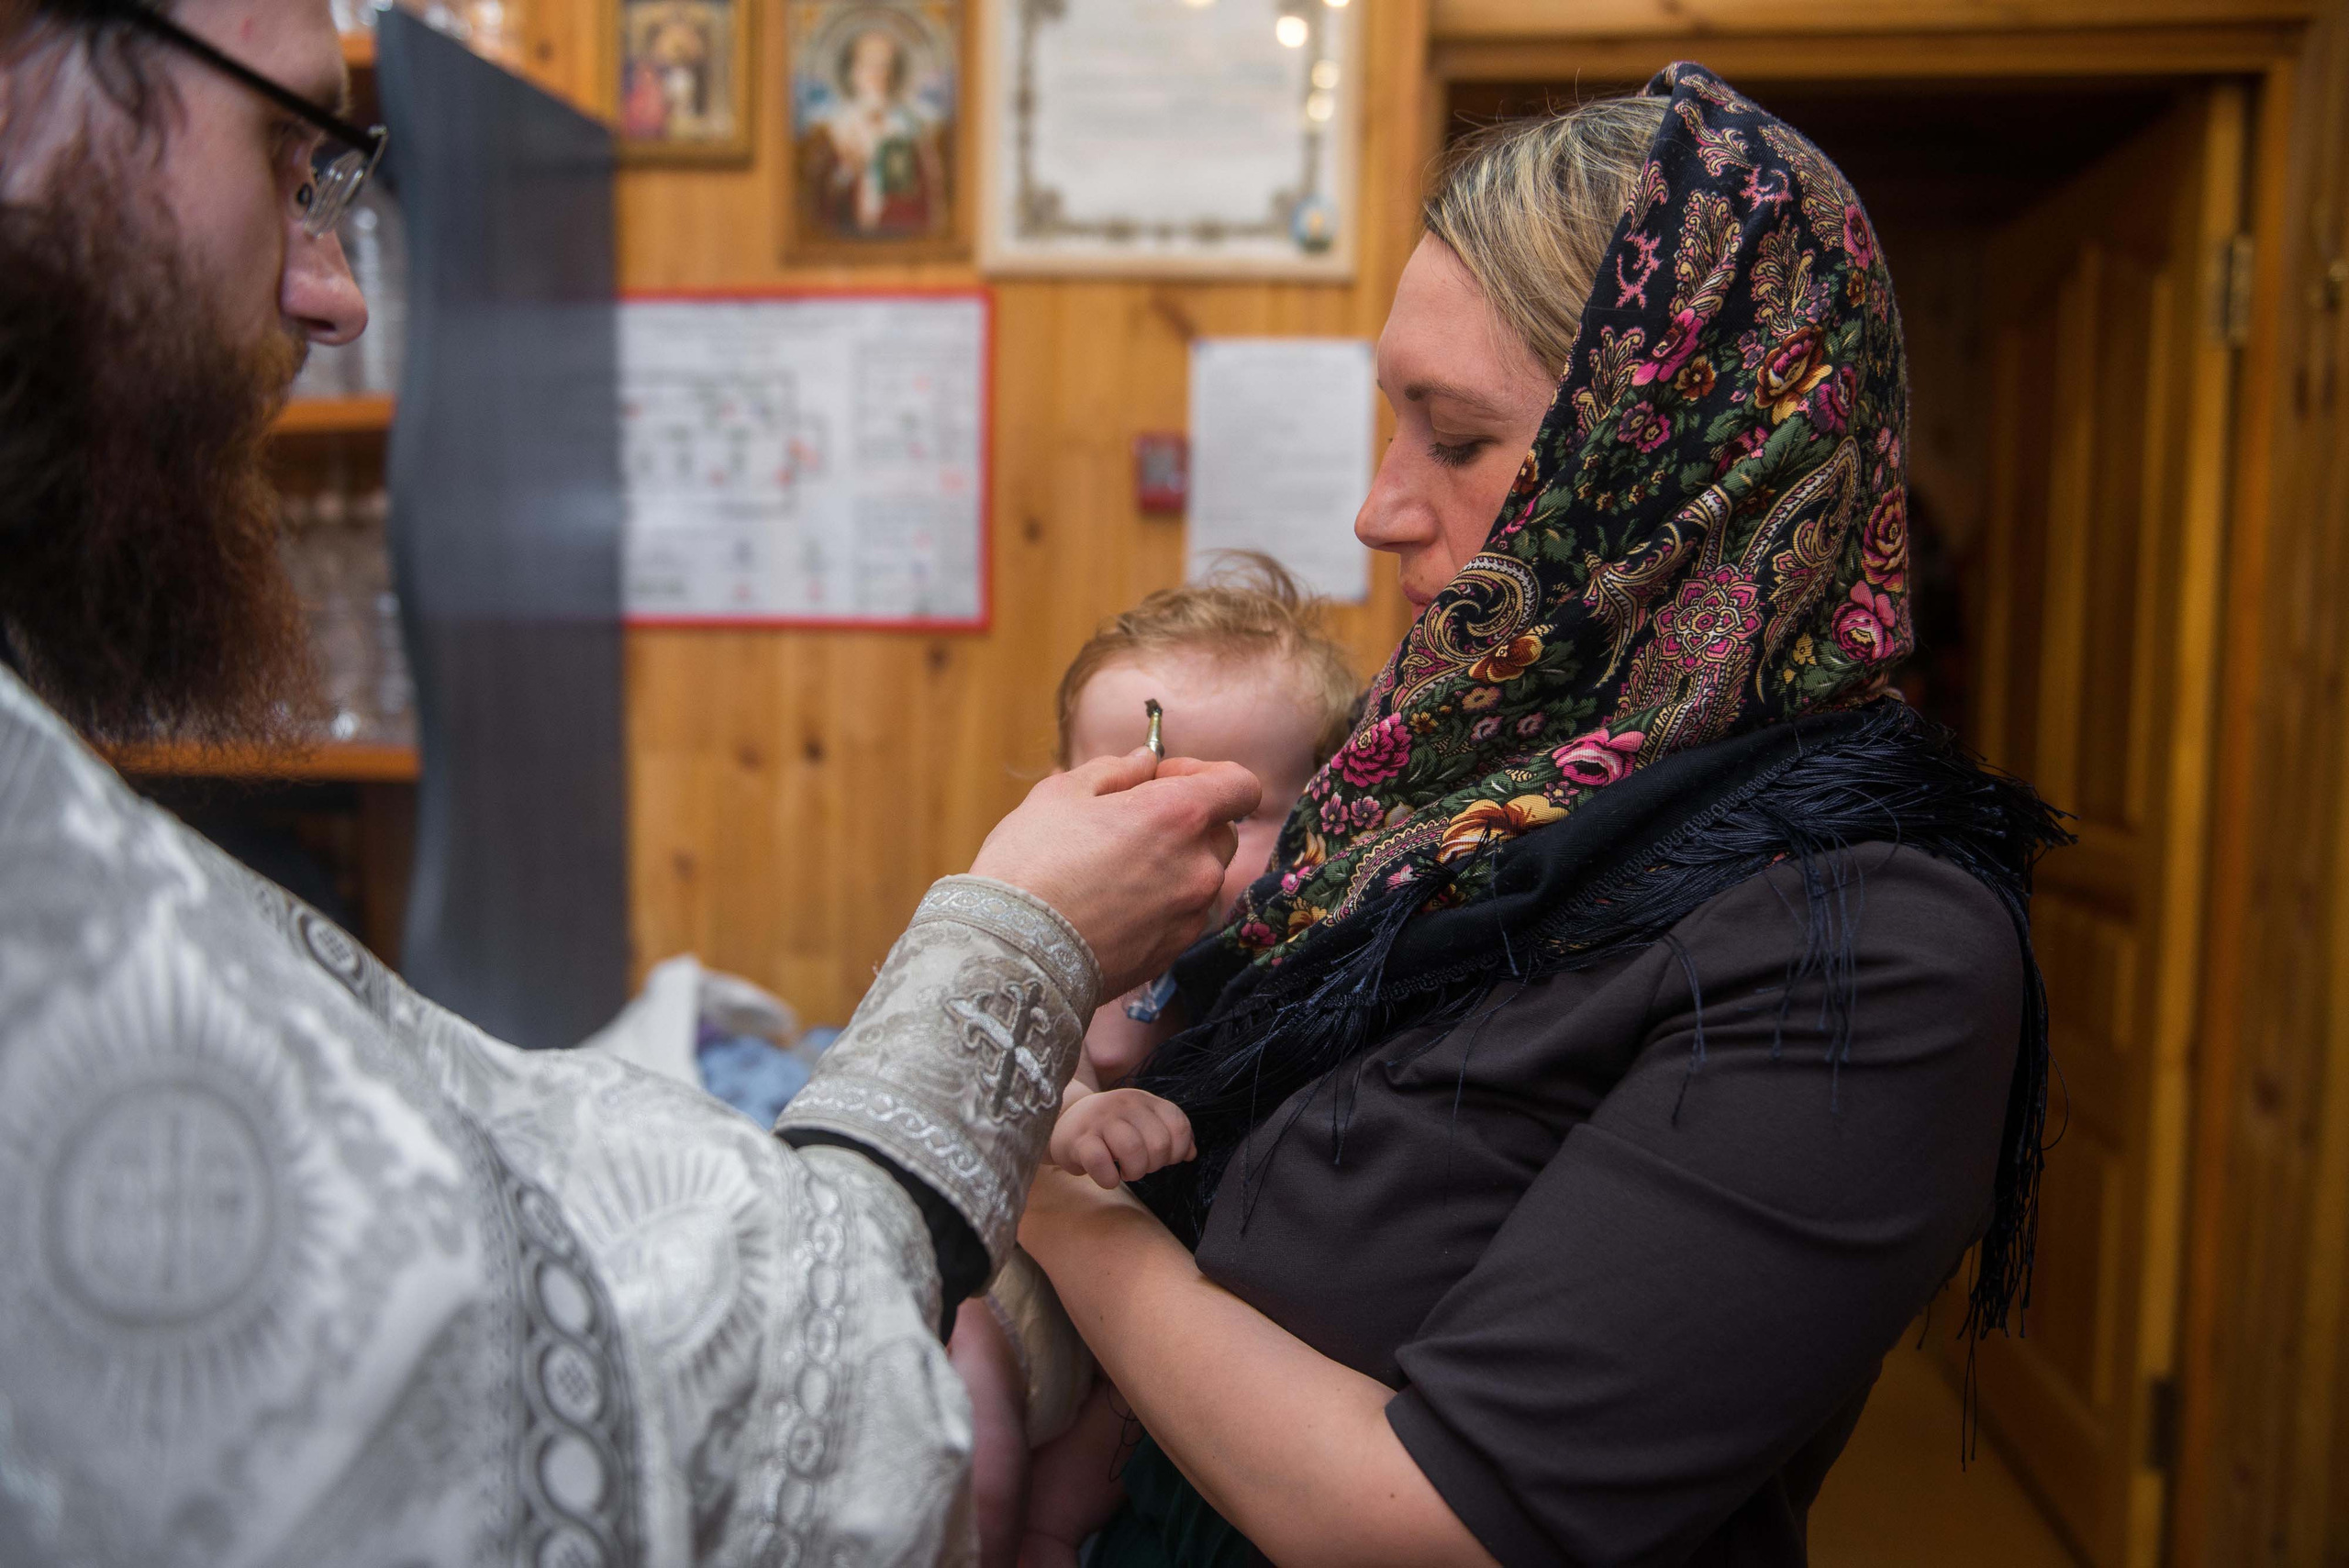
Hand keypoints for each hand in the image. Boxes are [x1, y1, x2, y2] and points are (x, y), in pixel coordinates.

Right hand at [971, 751, 1261, 995]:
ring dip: (1173, 864)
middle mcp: (1199, 865)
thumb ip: (1116, 770)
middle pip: (1221, 831)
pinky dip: (1161, 902)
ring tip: (1114, 869)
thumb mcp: (1062, 794)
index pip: (1241, 785)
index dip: (1208, 774)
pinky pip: (1183, 914)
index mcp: (1178, 815)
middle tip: (1130, 823)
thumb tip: (1145, 762)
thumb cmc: (1031, 862)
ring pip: (1201, 875)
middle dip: (1187, 820)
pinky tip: (1112, 905)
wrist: (1013, 951)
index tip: (1164, 780)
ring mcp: (1191, 913)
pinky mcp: (1174, 950)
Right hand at [1050, 1087, 1195, 1189]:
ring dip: (1134, 1172)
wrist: (1064, 1120)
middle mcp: (1124, 1104)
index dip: (1177, 1151)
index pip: (1179, 1126)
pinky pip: (1102, 1164)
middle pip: (1159, 1143)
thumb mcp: (1142, 1122)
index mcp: (1144, 1100)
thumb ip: (1169, 1135)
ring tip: (1125, 1171)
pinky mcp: (1079, 1140)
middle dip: (1154, 1165)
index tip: (1162, 1158)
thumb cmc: (1110, 1127)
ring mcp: (1101, 1120)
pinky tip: (1107, 1176)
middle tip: (1139, 1165)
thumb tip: (1192, 1154)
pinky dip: (1109, 1179)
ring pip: (1133, 1150)